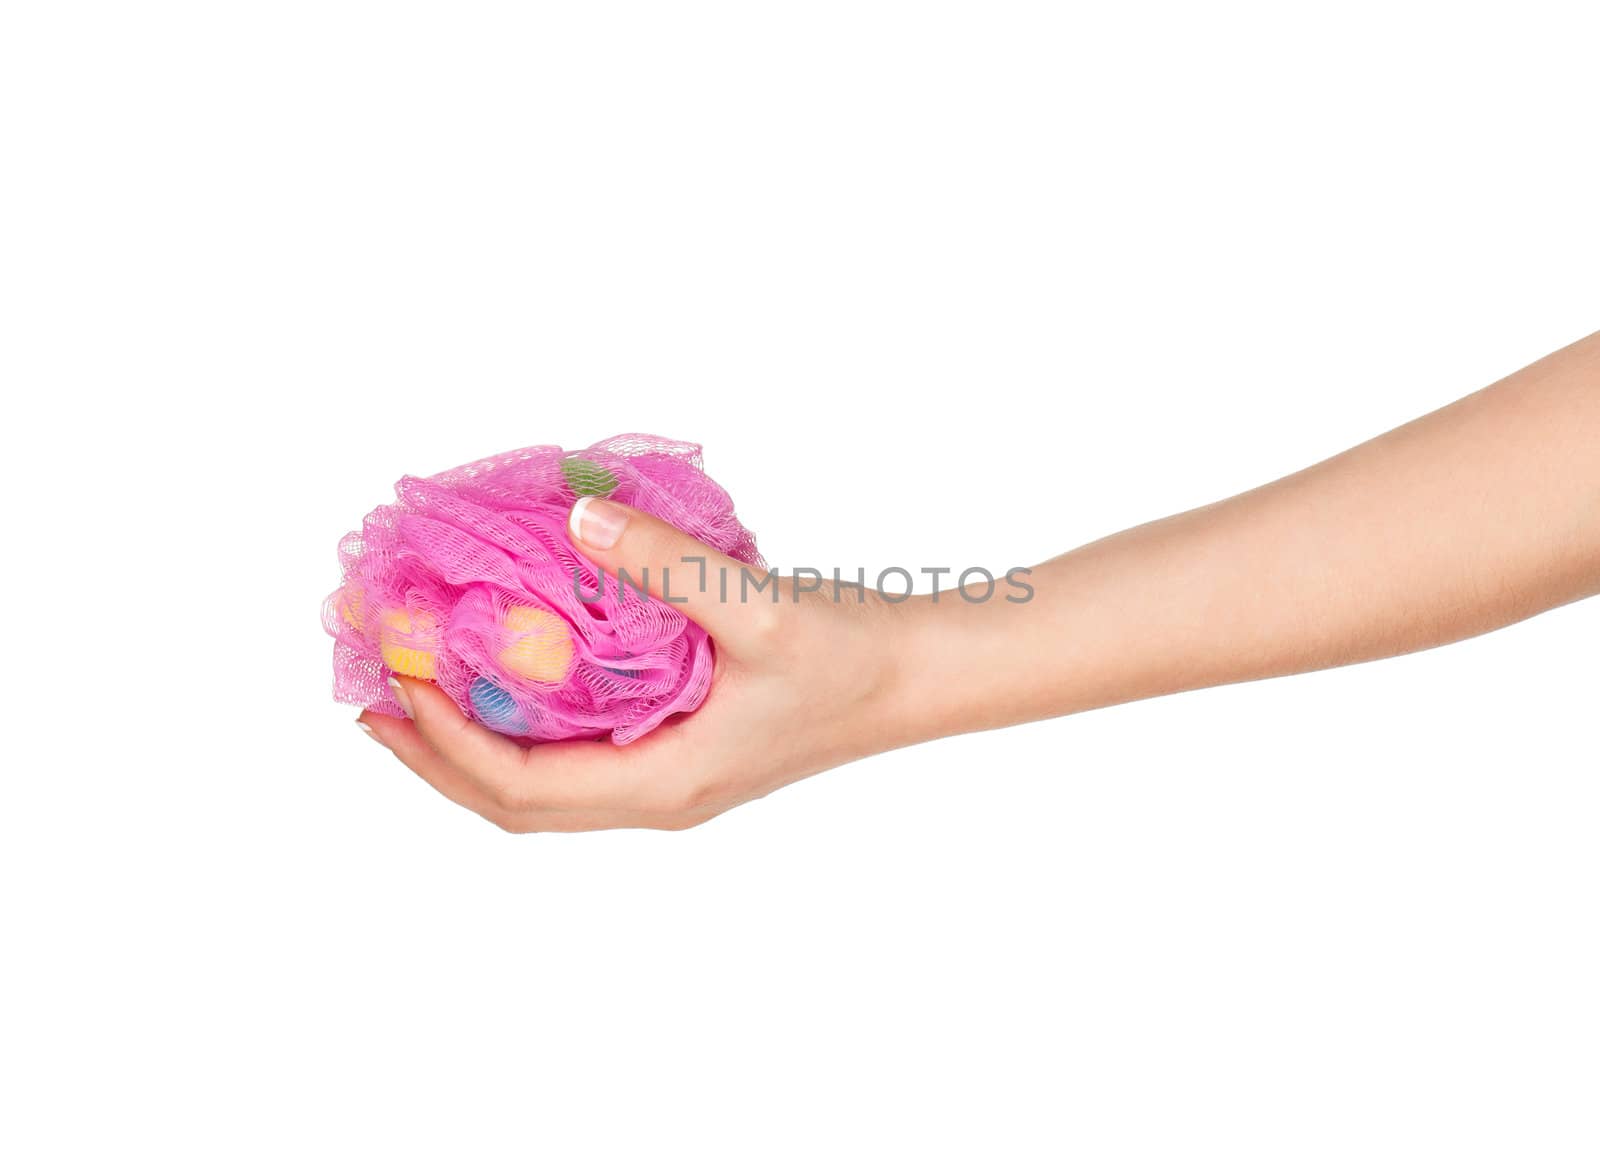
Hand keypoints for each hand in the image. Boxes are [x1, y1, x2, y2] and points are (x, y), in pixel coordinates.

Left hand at [359, 499, 911, 830]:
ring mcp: (662, 774)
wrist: (914, 673)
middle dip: (430, 750)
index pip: (517, 784)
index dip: (443, 736)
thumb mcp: (760, 608)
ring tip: (410, 687)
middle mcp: (651, 793)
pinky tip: (502, 668)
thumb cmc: (848, 654)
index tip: (396, 668)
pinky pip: (569, 751)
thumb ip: (667, 563)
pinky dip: (515, 719)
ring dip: (465, 739)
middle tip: (366, 690)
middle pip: (509, 800)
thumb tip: (577, 519)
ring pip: (535, 781)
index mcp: (660, 784)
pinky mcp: (674, 745)